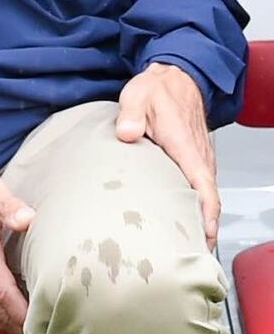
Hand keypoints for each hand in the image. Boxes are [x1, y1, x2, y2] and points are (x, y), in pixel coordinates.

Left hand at [116, 62, 217, 247]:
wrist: (175, 78)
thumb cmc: (156, 90)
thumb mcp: (138, 96)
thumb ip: (131, 114)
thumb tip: (126, 133)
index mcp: (185, 147)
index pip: (204, 186)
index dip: (206, 214)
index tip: (205, 237)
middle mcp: (198, 157)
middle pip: (207, 199)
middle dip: (202, 228)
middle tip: (187, 255)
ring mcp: (198, 159)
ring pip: (203, 195)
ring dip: (199, 218)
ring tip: (182, 245)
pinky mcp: (193, 159)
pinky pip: (198, 187)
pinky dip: (195, 205)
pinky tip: (179, 218)